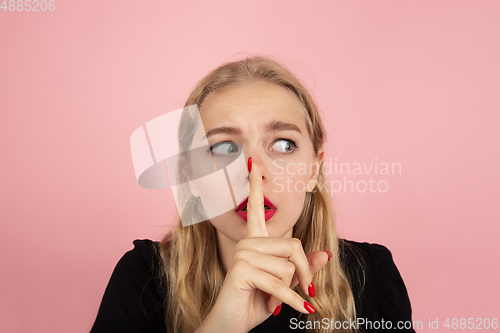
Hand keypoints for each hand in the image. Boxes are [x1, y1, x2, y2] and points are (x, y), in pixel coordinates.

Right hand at [195, 158, 329, 332]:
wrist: (232, 325)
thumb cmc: (257, 302)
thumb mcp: (285, 284)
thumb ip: (304, 267)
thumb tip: (326, 253)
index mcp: (255, 241)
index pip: (255, 208)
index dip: (254, 186)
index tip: (251, 164)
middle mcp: (247, 243)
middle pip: (293, 246)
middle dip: (305, 273)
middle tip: (307, 292)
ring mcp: (243, 256)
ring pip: (287, 267)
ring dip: (290, 291)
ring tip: (275, 301)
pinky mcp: (242, 271)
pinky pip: (280, 284)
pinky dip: (294, 302)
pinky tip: (302, 310)